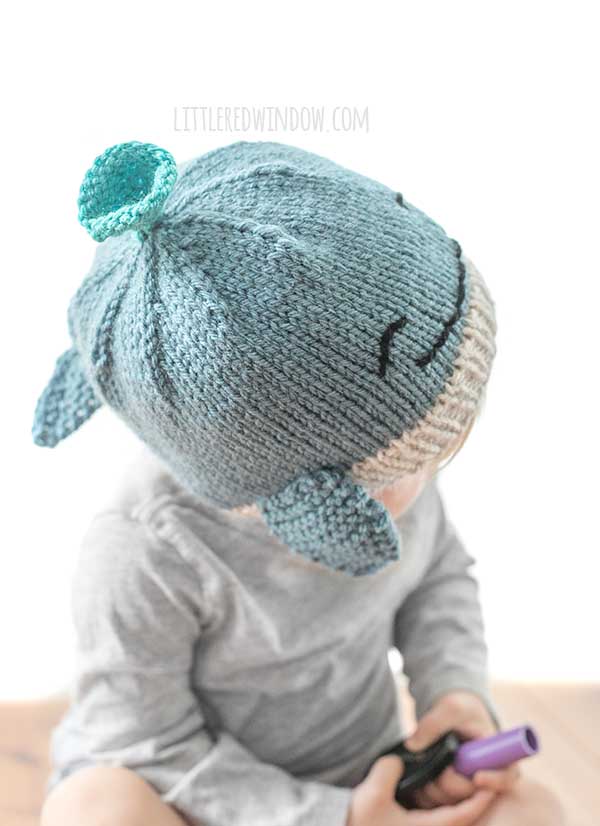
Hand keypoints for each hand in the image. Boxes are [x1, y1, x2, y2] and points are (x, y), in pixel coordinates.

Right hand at [347, 754, 496, 825]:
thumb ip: (389, 770)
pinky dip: (442, 808)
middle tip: (481, 779)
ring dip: (456, 804)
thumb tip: (399, 759)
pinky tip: (434, 791)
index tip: (490, 784)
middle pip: (459, 820)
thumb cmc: (359, 823)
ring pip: (446, 819)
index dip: (479, 800)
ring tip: (463, 781)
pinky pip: (433, 819)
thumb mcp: (372, 794)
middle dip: (472, 801)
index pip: (462, 816)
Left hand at [403, 691, 519, 808]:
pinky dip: (426, 793)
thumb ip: (434, 723)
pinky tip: (418, 780)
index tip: (477, 777)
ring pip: (454, 801)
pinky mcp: (450, 790)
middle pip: (474, 794)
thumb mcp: (450, 707)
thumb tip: (413, 746)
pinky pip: (438, 801)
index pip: (507, 775)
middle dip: (452, 784)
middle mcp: (485, 774)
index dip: (494, 781)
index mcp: (496, 755)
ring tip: (427, 771)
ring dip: (436, 789)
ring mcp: (467, 785)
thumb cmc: (460, 708)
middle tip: (441, 768)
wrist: (452, 713)